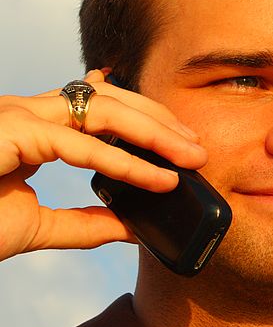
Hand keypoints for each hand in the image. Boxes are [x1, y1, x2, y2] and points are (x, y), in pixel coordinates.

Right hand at [0, 70, 207, 261]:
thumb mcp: (39, 227)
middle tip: (199, 149)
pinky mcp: (9, 132)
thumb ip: (86, 223)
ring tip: (192, 157)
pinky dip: (125, 162)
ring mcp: (15, 117)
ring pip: (101, 108)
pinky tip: (160, 179)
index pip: (100, 106)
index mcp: (32, 127)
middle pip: (109, 97)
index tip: (182, 144)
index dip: (146, 120)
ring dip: (154, 131)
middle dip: (161, 120)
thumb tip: (135, 228)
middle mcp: (25, 112)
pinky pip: (79, 142)